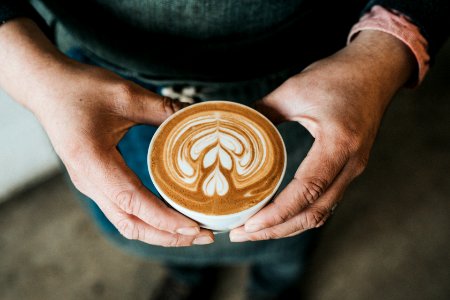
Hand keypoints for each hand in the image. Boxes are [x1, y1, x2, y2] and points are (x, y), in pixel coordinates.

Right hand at [0, 19, 213, 246]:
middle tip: (204, 236)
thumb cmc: (81, 88)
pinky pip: (123, 211)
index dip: (165, 219)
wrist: (46, 87)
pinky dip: (148, 220)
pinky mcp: (95, 181)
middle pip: (131, 224)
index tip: (194, 227)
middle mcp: (89, 181)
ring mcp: (90, 184)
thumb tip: (199, 117)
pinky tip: (170, 215)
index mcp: (93, 162)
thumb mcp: (126, 95)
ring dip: (159, 232)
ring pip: (126, 222)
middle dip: (168, 236)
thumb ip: (163, 109)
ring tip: (191, 232)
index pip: (133, 202)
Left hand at [230, 30, 414, 241]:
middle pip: (314, 212)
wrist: (376, 70)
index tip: (248, 224)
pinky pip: (325, 201)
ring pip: (321, 212)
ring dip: (287, 226)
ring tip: (254, 230)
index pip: (307, 190)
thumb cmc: (339, 76)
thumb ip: (262, 112)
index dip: (277, 213)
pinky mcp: (349, 169)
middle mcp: (351, 164)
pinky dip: (300, 214)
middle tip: (241, 234)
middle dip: (276, 229)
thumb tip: (231, 128)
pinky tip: (279, 215)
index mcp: (339, 144)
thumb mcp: (294, 90)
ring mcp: (353, 169)